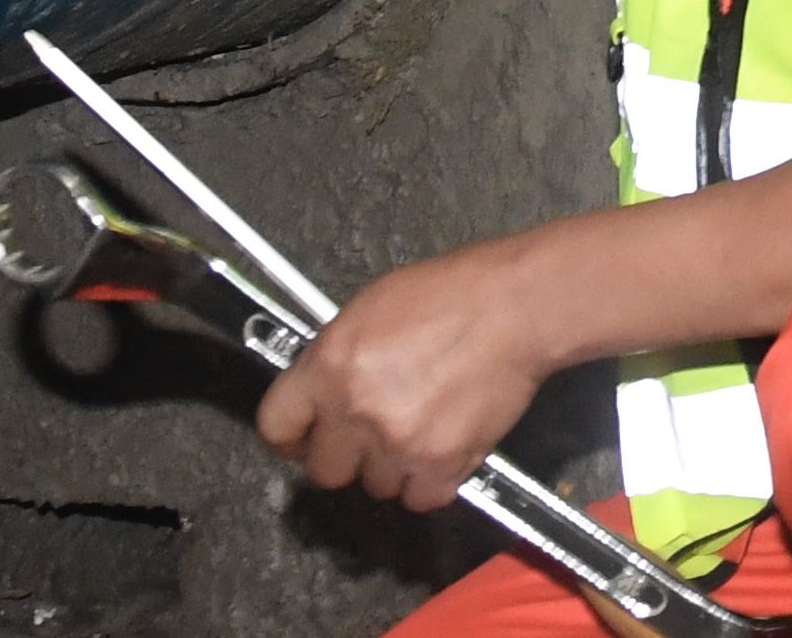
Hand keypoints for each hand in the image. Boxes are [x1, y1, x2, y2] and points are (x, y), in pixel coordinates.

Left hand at [258, 236, 570, 512]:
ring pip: (377, 486)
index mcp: (329, 365)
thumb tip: (324, 393)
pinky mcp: (440, 465)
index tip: (306, 439)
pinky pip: (420, 499)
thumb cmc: (450, 293)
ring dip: (394, 466)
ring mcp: (397, 443)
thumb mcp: (372, 307)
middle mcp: (355, 410)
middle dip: (348, 455)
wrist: (516, 306)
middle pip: (326, 471)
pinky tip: (444, 447)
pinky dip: (431, 482)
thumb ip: (338, 356)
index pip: (276, 426)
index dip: (292, 436)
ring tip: (422, 428)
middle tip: (375, 431)